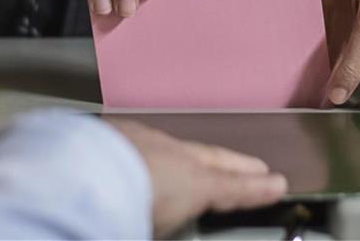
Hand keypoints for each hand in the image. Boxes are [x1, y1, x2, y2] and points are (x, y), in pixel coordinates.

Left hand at [110, 120, 286, 237]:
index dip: (257, 188)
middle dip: (238, 165)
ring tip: (206, 163)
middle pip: (214, 160)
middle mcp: (175, 155)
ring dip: (194, 156)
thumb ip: (176, 213)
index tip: (277, 184)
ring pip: (180, 147)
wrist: (82, 175)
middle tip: (258, 168)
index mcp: (193, 183)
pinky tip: (147, 153)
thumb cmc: (122, 210)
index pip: (233, 187)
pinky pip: (145, 139)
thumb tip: (174, 211)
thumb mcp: (159, 226)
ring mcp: (146, 139)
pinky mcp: (116, 132)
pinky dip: (153, 148)